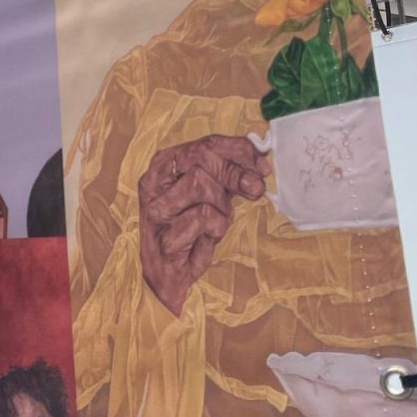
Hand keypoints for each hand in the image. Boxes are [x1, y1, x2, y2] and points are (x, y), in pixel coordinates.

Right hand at [137, 135, 268, 315]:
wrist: (170, 273)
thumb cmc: (191, 229)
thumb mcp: (214, 194)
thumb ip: (231, 174)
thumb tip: (262, 161)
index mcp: (165, 165)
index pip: (206, 143)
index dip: (240, 151)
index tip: (262, 166)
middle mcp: (154, 181)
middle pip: (202, 158)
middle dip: (234, 173)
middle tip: (254, 189)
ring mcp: (156, 207)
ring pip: (201, 183)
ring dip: (221, 205)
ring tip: (217, 221)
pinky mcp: (163, 233)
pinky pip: (204, 216)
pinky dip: (215, 227)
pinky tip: (206, 237)